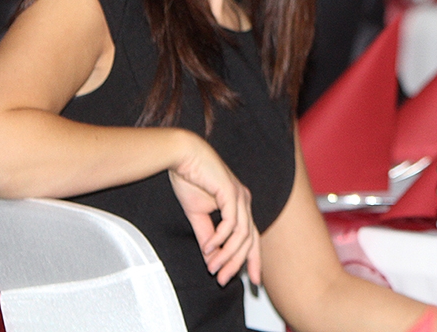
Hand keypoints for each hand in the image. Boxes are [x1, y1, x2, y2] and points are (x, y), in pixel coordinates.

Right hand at [169, 135, 260, 285]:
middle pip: (249, 240)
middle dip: (237, 263)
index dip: (254, 259)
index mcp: (239, 206)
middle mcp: (244, 201)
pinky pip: (231, 221)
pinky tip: (209, 247)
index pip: (252, 238)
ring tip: (212, 266)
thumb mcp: (197, 215)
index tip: (253, 280)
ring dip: (227, 254)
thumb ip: (206, 235)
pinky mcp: (231, 191)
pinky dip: (221, 238)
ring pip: (241, 234)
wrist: (182, 156)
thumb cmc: (191, 179)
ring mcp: (240, 196)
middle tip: (222, 280)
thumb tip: (210, 256)